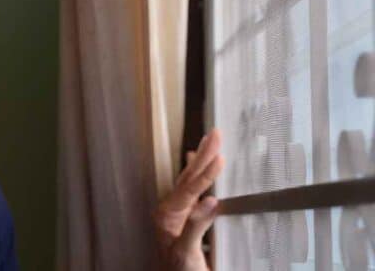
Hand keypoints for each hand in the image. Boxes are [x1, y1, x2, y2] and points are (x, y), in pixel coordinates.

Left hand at [154, 128, 224, 270]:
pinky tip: (199, 167)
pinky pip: (195, 193)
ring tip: (209, 142)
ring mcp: (179, 215)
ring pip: (192, 182)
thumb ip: (196, 226)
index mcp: (167, 216)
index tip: (220, 156)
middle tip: (216, 133)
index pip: (189, 189)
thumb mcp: (186, 252)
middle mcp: (171, 212)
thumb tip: (211, 201)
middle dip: (204, 155)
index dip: (206, 173)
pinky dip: (200, 177)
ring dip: (202, 161)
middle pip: (189, 178)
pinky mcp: (189, 221)